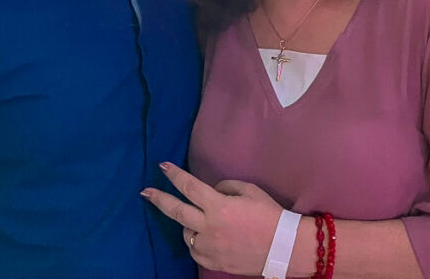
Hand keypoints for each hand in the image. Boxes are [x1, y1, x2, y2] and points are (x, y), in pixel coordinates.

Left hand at [141, 162, 281, 274]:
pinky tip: (204, 237)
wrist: (283, 248)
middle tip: (145, 193)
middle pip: (176, 211)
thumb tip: (212, 191)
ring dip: (188, 224)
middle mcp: (209, 227)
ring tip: (199, 220)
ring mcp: (209, 247)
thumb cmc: (269, 215)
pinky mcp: (212, 262)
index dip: (174, 175)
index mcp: (218, 206)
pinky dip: (197, 241)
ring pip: (186, 233)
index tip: (162, 166)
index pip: (189, 187)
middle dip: (159, 199)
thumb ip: (225, 187)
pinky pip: (195, 250)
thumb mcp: (249, 191)